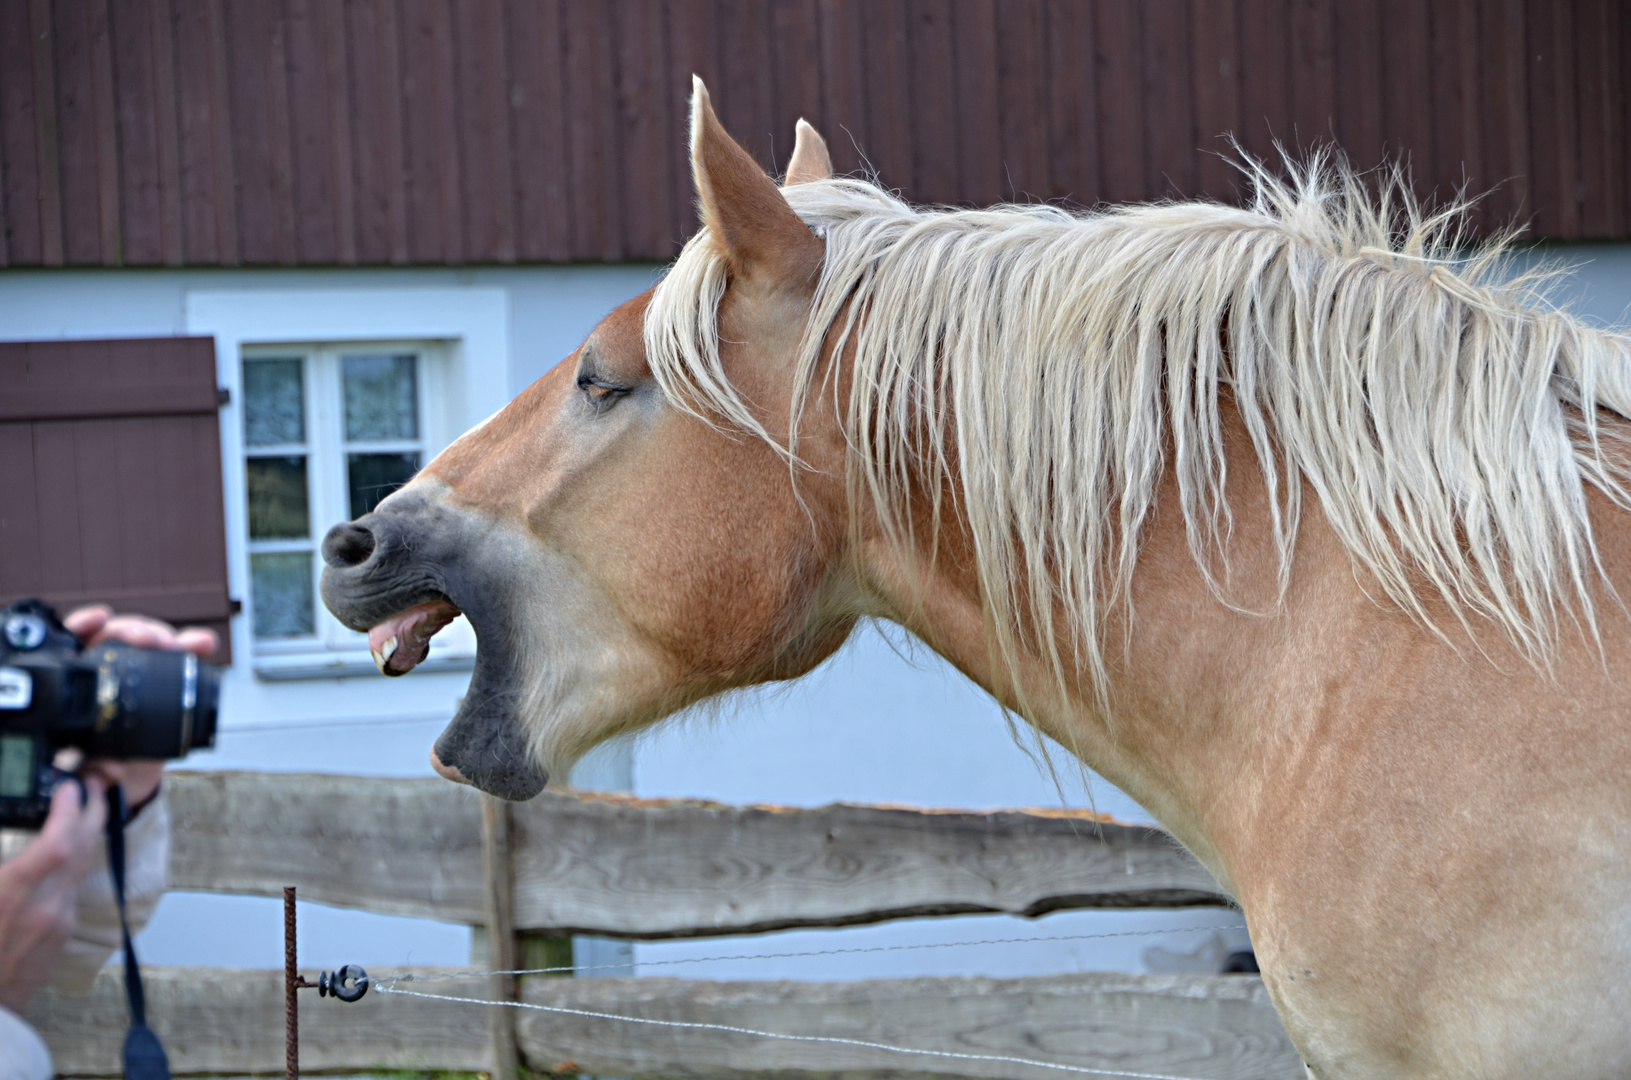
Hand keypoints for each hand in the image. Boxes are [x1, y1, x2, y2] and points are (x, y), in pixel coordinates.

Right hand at [0, 777, 106, 1012]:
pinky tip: (65, 851)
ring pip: (81, 867)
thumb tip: (17, 851)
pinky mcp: (61, 935)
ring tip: (82, 807)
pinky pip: (72, 889)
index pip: (57, 846)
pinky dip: (72, 863)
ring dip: (85, 833)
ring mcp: (58, 923)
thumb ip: (2, 872)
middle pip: (83, 849)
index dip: (68, 811)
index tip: (70, 787)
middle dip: (91, 809)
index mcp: (12, 900)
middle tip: (92, 782)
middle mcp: (44, 910)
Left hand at [63, 607, 218, 808]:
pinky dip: (194, 646)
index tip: (99, 619)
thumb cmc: (94, 769)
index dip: (83, 624)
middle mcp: (104, 671)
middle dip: (131, 630)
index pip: (70, 643)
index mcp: (72, 684)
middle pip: (114, 634)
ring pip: (149, 640)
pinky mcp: (166, 681)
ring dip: (163, 635)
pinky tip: (204, 643)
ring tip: (173, 642)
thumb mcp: (83, 771)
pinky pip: (182, 657)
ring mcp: (137, 674)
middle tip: (145, 639)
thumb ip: (90, 772)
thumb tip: (109, 768)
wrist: (123, 781)